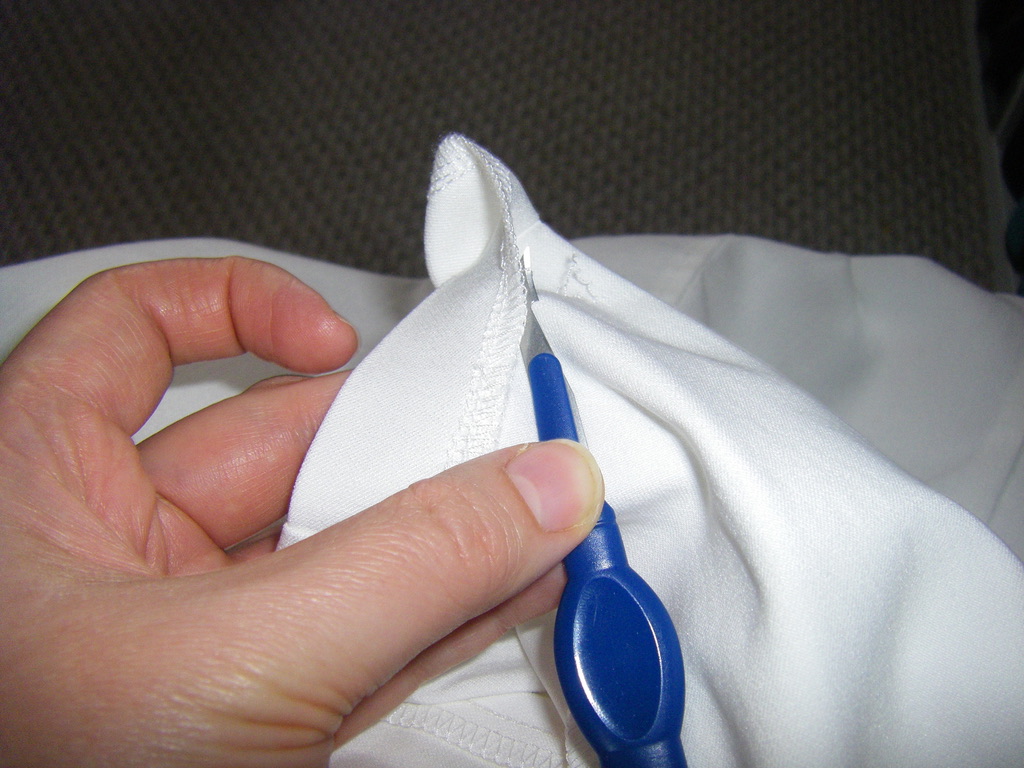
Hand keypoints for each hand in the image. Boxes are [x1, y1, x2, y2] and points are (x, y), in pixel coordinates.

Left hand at [0, 257, 602, 766]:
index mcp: (38, 486)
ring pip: (332, 541)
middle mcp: (111, 546)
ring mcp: (188, 628)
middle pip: (275, 442)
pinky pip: (357, 622)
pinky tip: (510, 580)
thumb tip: (538, 488)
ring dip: (439, 528)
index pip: (131, 329)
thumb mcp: (241, 663)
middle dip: (398, 443)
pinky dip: (436, 603)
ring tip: (533, 507)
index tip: (337, 341)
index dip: (237, 303)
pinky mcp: (250, 699)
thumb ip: (410, 566)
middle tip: (503, 438)